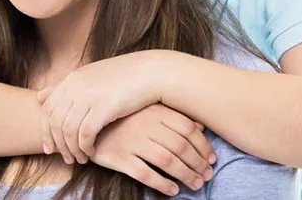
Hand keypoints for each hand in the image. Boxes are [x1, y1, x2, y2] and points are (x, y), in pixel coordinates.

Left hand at [38, 51, 166, 163]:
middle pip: (54, 122)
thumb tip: (40, 96)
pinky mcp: (104, 107)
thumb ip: (65, 87)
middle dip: (57, 144)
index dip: (45, 131)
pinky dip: (85, 147)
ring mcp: (89, 95)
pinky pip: (85, 134)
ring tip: (81, 158)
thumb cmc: (124, 76)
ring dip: (72, 149)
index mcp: (72, 78)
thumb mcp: (92, 75)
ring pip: (68, 130)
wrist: (152, 72)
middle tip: (66, 158)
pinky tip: (92, 152)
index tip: (50, 148)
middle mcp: (77, 86)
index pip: (47, 109)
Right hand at [91, 104, 216, 195]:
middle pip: (180, 146)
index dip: (203, 146)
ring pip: (167, 160)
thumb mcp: (148, 110)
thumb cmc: (125, 118)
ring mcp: (132, 141)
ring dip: (185, 175)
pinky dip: (162, 183)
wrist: (89, 123)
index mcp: (156, 111)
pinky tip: (173, 190)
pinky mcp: (119, 158)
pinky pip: (145, 173)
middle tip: (207, 176)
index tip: (212, 159)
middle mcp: (146, 125)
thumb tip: (200, 126)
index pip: (188, 128)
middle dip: (198, 163)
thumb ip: (173, 116)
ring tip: (195, 185)